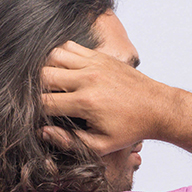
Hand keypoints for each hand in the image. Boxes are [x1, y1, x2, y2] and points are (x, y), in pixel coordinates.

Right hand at [40, 40, 171, 154]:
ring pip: (53, 56)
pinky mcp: (99, 56)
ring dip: (45, 69)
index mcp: (86, 102)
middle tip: (39, 99)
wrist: (156, 107)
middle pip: (43, 74)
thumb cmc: (130, 129)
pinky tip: (61, 70)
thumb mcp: (101, 145)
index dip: (34, 110)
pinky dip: (59, 56)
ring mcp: (94, 64)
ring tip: (48, 84)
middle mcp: (88, 78)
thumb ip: (70, 141)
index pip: (45, 102)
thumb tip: (43, 131)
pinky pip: (69, 46)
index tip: (35, 117)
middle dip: (35, 88)